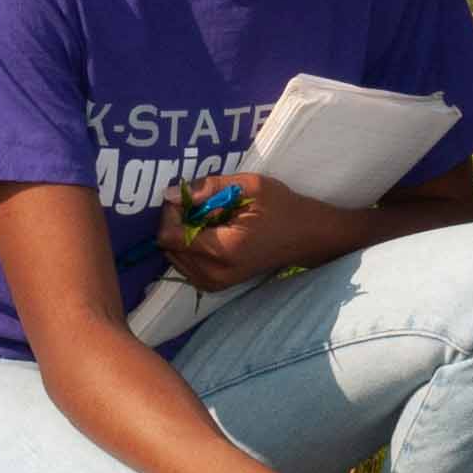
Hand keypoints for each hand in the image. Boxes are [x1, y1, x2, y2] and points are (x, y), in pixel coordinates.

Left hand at [158, 173, 355, 292]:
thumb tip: (169, 195)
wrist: (304, 237)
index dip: (171, 213)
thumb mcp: (248, 186)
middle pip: (168, 247)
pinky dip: (190, 247)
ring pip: (174, 256)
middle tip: (200, 206)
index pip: (170, 236)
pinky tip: (210, 234)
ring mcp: (214, 283)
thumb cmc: (280, 207)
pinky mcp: (214, 286)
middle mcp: (214, 273)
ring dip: (182, 235)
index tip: (188, 198)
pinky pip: (184, 264)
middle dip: (177, 223)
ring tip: (208, 220)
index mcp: (223, 250)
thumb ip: (208, 188)